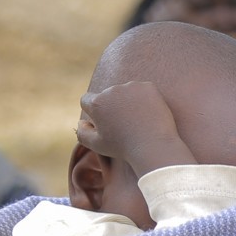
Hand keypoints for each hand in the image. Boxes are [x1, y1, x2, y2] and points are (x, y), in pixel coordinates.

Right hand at [77, 82, 196, 175]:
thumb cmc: (124, 148)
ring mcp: (131, 87)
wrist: (154, 145)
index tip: (103, 121)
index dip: (93, 111)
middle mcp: (112, 90)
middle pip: (107, 95)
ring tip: (137, 121)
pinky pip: (142, 90)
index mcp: (97, 103)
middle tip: (124, 124)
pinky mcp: (148, 87)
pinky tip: (147, 114)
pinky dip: (144, 99)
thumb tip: (82, 121)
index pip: (87, 99)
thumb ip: (82, 133)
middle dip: (111, 106)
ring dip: (127, 101)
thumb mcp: (97, 145)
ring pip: (125, 92)